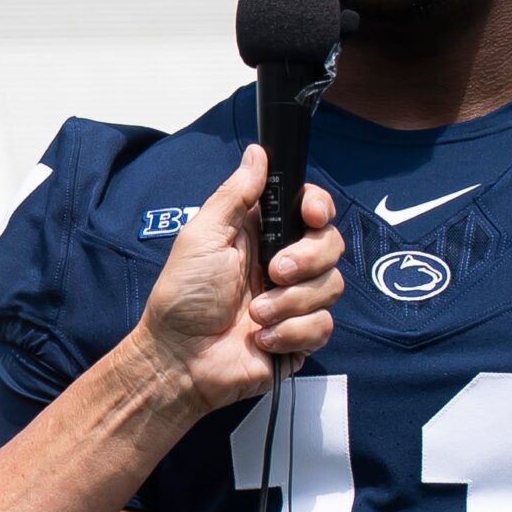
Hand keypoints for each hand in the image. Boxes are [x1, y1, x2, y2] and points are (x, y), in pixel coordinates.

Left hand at [136, 144, 343, 412]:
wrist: (178, 358)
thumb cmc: (182, 297)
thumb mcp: (203, 236)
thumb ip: (235, 194)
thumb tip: (257, 152)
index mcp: (263, 235)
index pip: (312, 210)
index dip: (319, 207)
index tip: (312, 214)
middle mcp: (285, 264)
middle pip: (332, 245)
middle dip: (307, 259)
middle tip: (272, 273)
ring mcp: (295, 301)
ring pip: (332, 287)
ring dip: (289, 302)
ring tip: (254, 314)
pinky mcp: (300, 336)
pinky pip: (323, 326)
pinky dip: (290, 332)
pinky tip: (261, 338)